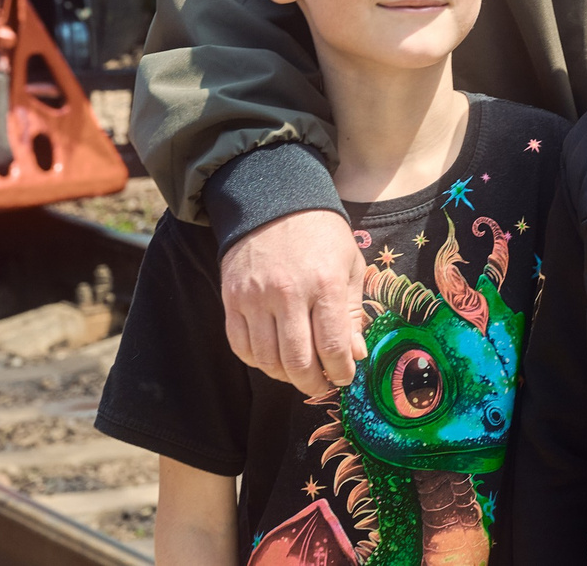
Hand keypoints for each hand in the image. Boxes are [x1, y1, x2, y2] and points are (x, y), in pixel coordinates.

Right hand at [219, 208, 365, 392]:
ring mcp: (255, 298)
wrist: (275, 201)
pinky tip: (273, 359)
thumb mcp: (350, 265)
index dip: (341, 371)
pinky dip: (257, 361)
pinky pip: (241, 346)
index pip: (333, 346)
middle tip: (321, 385)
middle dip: (313, 384)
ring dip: (285, 376)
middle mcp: (287, 294)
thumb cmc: (321, 235)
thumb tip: (355, 354)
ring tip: (299, 373)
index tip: (344, 378)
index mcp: (325, 284)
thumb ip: (353, 312)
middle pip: (297, 361)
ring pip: (267, 360)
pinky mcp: (231, 299)